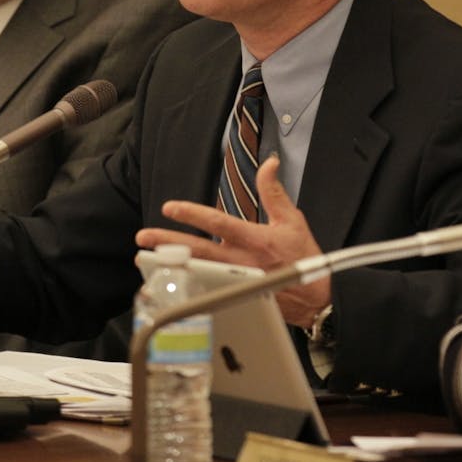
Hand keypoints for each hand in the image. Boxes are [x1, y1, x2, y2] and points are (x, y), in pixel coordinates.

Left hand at [134, 155, 329, 326]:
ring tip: (145, 258)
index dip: (193, 215)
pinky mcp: (236, 296)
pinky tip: (168, 282)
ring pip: (197, 271)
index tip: (170, 208)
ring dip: (170, 264)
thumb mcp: (292, 219)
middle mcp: (243, 261)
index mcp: (256, 240)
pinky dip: (185, 286)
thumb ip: (274, 191)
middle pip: (199, 251)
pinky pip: (205, 290)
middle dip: (170, 243)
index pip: (219, 224)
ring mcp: (237, 281)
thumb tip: (269, 163)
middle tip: (144, 237)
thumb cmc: (304, 258)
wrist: (317, 298)